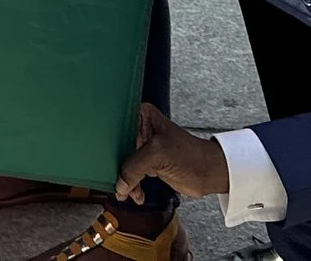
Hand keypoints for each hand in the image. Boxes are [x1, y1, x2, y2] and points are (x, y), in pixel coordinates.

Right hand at [114, 103, 228, 202]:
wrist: (208, 174)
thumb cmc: (191, 156)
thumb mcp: (157, 154)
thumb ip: (133, 166)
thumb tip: (119, 184)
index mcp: (141, 115)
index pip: (115, 125)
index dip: (108, 142)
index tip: (102, 157)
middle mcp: (140, 128)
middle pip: (116, 146)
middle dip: (115, 165)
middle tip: (112, 178)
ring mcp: (143, 146)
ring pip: (122, 163)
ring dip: (124, 180)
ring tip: (128, 193)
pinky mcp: (147, 163)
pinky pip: (131, 174)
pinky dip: (131, 186)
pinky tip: (137, 195)